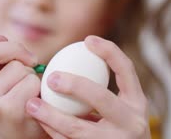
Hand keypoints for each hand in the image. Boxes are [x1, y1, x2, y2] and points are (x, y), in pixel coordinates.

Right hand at [0, 35, 48, 138]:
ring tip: (26, 90)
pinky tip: (33, 99)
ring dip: (29, 74)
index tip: (10, 53)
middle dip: (14, 50)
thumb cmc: (14, 99)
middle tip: (29, 60)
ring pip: (16, 67)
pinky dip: (37, 86)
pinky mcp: (9, 109)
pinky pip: (30, 80)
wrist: (25, 134)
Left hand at [26, 35, 150, 138]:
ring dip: (51, 115)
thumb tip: (74, 57)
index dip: (109, 51)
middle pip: (102, 99)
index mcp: (138, 104)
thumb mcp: (123, 111)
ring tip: (32, 103)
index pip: (127, 70)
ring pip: (78, 129)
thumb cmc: (119, 131)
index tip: (87, 40)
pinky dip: (52, 131)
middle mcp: (132, 123)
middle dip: (75, 85)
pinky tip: (40, 121)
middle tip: (52, 77)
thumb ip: (105, 93)